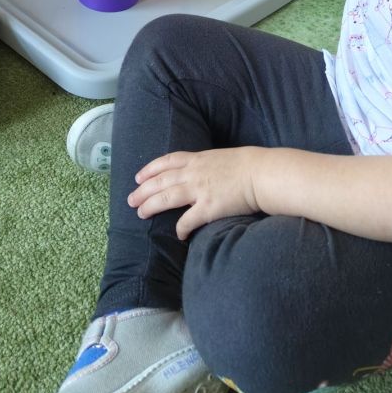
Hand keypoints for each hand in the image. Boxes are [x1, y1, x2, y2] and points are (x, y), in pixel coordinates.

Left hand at [128, 148, 260, 239]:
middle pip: (160, 181)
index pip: (166, 162)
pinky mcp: (208, 208)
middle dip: (143, 190)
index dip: (149, 169)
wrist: (260, 174)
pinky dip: (180, 228)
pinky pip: (187, 220)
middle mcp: (193, 173)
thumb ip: (205, 165)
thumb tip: (198, 172)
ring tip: (141, 214)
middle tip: (131, 200)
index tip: (138, 176)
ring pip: (166, 198)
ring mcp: (199, 190)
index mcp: (197, 159)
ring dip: (151, 206)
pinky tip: (177, 235)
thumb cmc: (247, 165)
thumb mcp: (220, 157)